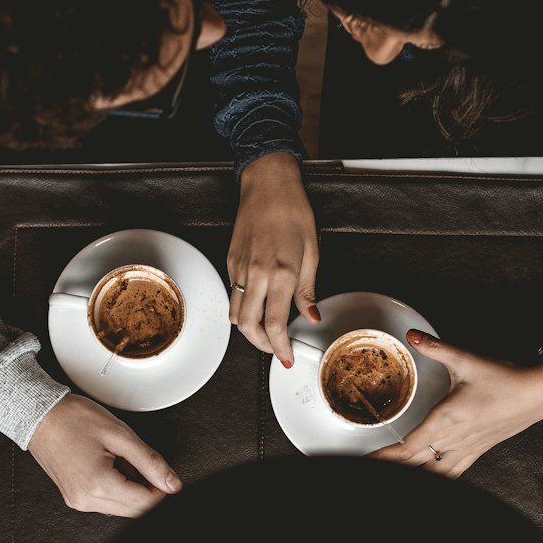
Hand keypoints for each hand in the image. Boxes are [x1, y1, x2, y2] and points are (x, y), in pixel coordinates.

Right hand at [28, 392, 180, 516]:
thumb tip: (173, 484)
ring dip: (131, 489)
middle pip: (135, 510)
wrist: (39, 415)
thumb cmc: (74, 418)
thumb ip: (150, 462)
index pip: (146, 503)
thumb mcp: (120, 435)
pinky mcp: (74, 498)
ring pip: (121, 508)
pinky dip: (116, 489)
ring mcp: (78, 502)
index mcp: (98, 485)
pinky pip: (105, 503)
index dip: (162, 489)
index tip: (164, 472)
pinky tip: (111, 466)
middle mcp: (86, 500)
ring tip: (122, 460)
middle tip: (141, 462)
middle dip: (147, 489)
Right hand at [227, 151, 320, 363]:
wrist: (268, 185)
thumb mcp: (312, 252)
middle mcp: (256, 275)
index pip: (276, 325)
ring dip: (249, 332)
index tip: (288, 357)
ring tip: (266, 334)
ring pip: (235, 315)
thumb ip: (308, 290)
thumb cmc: (293, 212)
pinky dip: (241, 310)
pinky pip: (232, 295)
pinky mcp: (230, 262)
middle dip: (263, 346)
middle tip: (277, 350)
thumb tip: (311, 317)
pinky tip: (256, 307)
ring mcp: (239, 269)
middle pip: (249, 328)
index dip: (281, 348)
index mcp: (281, 273)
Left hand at [367, 330, 542, 477]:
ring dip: (413, 476)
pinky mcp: (478, 451)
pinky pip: (453, 474)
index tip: (365, 461)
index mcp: (446, 420)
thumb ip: (435, 348)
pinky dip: (438, 479)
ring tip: (394, 476)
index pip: (406, 448)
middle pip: (414, 466)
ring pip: (434, 475)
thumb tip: (411, 335)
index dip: (383, 458)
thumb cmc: (504, 378)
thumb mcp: (466, 359)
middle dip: (391, 468)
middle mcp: (453, 440)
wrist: (539, 393)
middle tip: (371, 467)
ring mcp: (466, 449)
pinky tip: (430, 478)